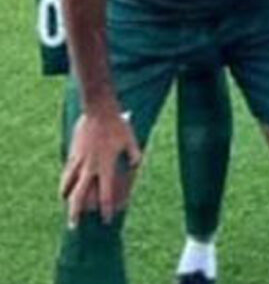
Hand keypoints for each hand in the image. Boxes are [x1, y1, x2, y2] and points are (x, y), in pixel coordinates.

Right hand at [61, 106, 140, 226]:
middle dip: (75, 213)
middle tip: (73, 226)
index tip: (107, 219)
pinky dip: (65, 182)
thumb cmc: (118, 125)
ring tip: (66, 205)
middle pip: (79, 196)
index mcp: (106, 166)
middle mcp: (90, 167)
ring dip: (66, 198)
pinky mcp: (72, 153)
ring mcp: (78, 161)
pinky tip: (65, 186)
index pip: (106, 194)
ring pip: (67, 186)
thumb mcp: (131, 140)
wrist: (98, 110)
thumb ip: (134, 155)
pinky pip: (66, 173)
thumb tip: (136, 165)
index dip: (106, 209)